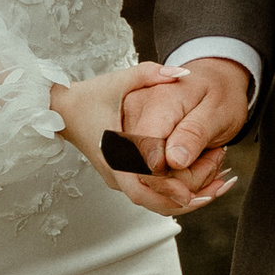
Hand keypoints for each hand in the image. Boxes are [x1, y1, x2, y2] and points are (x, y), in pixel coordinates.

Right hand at [51, 64, 233, 215]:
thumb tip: (182, 72)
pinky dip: (170, 191)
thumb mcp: (120, 80)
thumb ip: (151, 73)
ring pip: (151, 199)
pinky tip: (194, 183)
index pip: (141, 184)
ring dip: (179, 199)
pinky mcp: (120, 175)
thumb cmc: (89, 95)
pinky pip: (147, 191)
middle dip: (183, 202)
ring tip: (211, 191)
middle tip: (212, 194)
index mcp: (114, 152)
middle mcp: (115, 170)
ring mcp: (116, 176)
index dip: (167, 192)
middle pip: (151, 201)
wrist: (62, 110)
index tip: (193, 192)